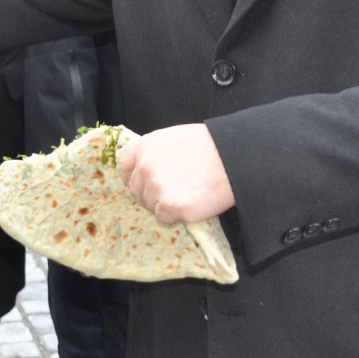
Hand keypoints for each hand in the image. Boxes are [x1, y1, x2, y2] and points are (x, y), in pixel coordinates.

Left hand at [117, 123, 234, 224]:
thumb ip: (155, 154)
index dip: (133, 177)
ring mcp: (155, 187)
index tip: (142, 184)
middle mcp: (144, 167)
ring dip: (164, 205)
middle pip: (136, 189)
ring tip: (188, 195)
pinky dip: (176, 216)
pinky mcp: (169, 206)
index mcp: (144, 146)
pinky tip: (192, 204)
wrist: (234, 158)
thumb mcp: (173, 139)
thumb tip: (145, 169)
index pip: (124, 166)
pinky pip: (164, 218)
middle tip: (173, 193)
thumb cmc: (210, 146)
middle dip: (150, 194)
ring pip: (150, 205)